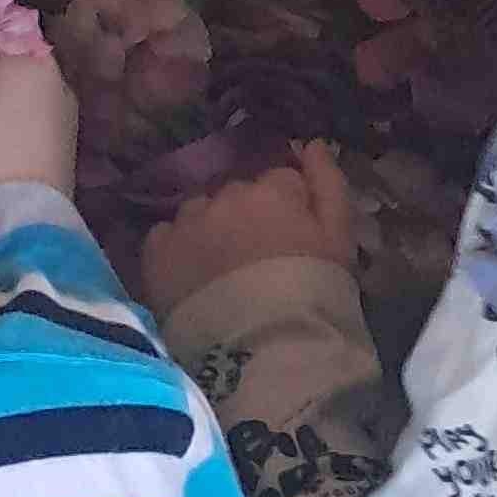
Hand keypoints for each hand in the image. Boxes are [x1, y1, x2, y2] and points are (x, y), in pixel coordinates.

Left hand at [141, 142, 354, 324]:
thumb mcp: (340, 238)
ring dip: (209, 231)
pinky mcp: (156, 252)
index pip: (279, 181)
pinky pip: (165, 236)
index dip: (287, 210)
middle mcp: (224, 194)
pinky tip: (191, 279)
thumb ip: (328, 182)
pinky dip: (176, 251)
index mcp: (272, 188)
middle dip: (246, 218)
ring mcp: (186, 221)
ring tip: (221, 274)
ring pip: (200, 212)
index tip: (291, 242)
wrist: (265, 355)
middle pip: (236, 194)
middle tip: (257, 263)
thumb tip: (311, 142)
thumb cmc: (315, 296)